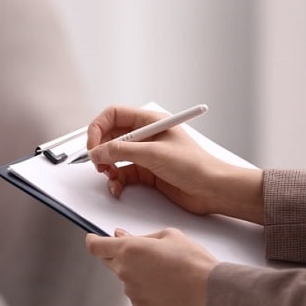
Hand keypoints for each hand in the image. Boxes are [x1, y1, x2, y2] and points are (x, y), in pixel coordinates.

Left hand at [85, 228, 217, 305]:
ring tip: (161, 269)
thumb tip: (124, 236)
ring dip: (133, 271)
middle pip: (108, 261)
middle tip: (137, 251)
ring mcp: (131, 290)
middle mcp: (125, 271)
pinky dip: (143, 286)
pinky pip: (135, 292)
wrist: (210, 292)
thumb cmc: (194, 262)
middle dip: (116, 253)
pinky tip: (163, 283)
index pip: (96, 246)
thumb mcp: (169, 235)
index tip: (93, 239)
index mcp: (129, 249)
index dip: (93, 241)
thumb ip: (142, 236)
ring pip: (124, 276)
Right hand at [86, 105, 238, 215]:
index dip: (98, 128)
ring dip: (107, 167)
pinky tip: (117, 188)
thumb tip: (96, 152)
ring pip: (114, 156)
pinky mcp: (145, 172)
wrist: (213, 190)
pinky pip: (121, 173)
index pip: (113, 116)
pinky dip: (115, 181)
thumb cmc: (194, 166)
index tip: (92, 146)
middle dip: (101, 150)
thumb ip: (121, 151)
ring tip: (109, 176)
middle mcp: (145, 136)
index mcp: (149, 121)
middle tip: (98, 163)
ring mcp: (144, 154)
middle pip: (110, 136)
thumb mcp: (153, 154)